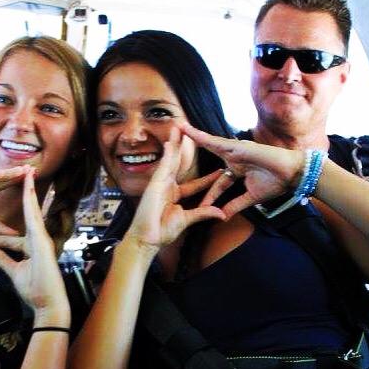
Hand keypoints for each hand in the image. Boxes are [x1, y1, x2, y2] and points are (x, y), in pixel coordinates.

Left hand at [0, 170, 68, 321]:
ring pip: (33, 209)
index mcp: (32, 245)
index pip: (18, 226)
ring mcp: (42, 238)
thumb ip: (0, 259)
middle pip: (30, 211)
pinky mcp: (42, 241)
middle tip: (23, 171)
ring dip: (30, 190)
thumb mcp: (13, 272)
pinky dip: (31, 202)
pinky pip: (34, 218)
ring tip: (26, 171)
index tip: (4, 201)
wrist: (49, 304)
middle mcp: (39, 238)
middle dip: (26, 191)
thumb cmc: (35, 292)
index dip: (10, 214)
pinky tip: (28, 189)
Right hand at [125, 128, 225, 251]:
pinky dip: (167, 154)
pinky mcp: (155, 184)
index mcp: (174, 195)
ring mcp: (159, 184)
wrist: (147, 239)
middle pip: (179, 164)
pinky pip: (163, 166)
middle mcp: (166, 186)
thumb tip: (221, 214)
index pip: (195, 183)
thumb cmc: (161, 232)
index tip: (220, 170)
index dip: (207, 177)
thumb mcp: (187, 220)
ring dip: (175, 144)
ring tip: (180, 129)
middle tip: (192, 133)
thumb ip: (203, 214)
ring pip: (170, 160)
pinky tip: (171, 142)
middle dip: (185, 149)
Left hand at [180, 124, 304, 217]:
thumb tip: (222, 217)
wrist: (293, 174)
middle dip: (194, 148)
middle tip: (175, 141)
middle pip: (209, 151)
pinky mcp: (238, 147)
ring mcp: (235, 150)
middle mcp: (234, 158)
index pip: (218, 183)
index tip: (199, 204)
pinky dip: (202, 136)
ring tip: (178, 127)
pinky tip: (189, 131)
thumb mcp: (251, 197)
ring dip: (193, 135)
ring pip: (209, 142)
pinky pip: (216, 141)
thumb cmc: (277, 183)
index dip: (209, 194)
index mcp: (237, 170)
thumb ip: (235, 205)